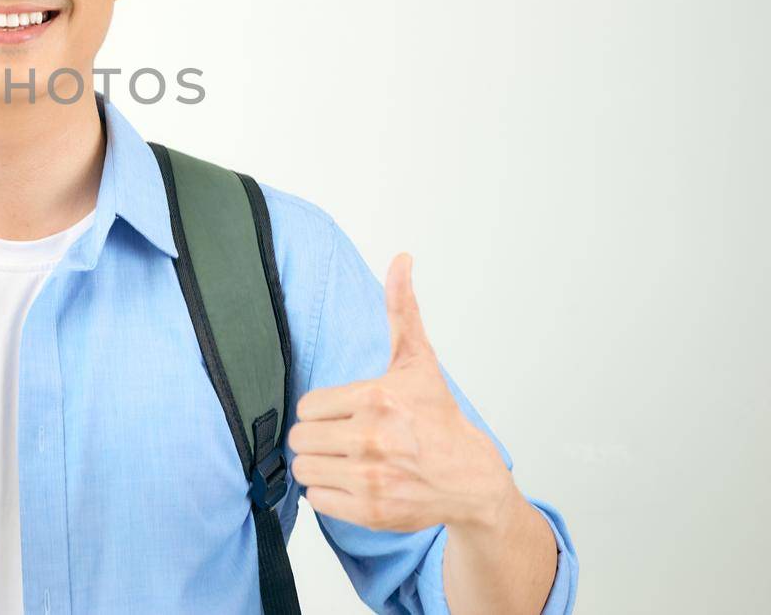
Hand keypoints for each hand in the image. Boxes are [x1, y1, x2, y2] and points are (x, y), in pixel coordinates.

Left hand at [287, 253, 514, 532]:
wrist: (471, 478)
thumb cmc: (436, 418)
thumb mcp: (417, 360)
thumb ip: (401, 309)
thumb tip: (401, 258)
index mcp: (377, 398)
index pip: (308, 406)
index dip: (324, 410)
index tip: (348, 413)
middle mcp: (373, 439)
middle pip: (301, 438)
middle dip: (318, 438)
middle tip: (345, 438)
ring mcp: (372, 479)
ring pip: (303, 469)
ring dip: (320, 466)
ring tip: (348, 460)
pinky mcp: (370, 512)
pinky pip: (316, 499)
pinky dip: (328, 494)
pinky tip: (353, 482)